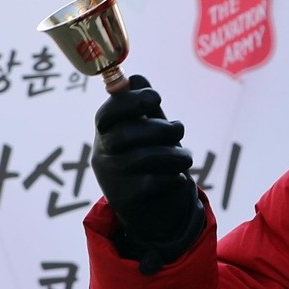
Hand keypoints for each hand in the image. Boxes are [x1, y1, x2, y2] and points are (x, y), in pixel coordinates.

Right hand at [92, 74, 203, 273]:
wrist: (153, 211)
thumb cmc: (151, 159)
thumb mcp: (147, 130)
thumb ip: (142, 105)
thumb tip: (136, 77)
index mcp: (106, 133)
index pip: (107, 114)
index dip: (131, 102)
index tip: (156, 97)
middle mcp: (103, 155)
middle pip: (126, 135)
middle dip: (160, 128)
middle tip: (178, 128)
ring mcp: (112, 179)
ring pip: (144, 158)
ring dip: (173, 154)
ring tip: (185, 157)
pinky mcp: (126, 200)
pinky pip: (153, 182)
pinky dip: (172, 178)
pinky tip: (177, 178)